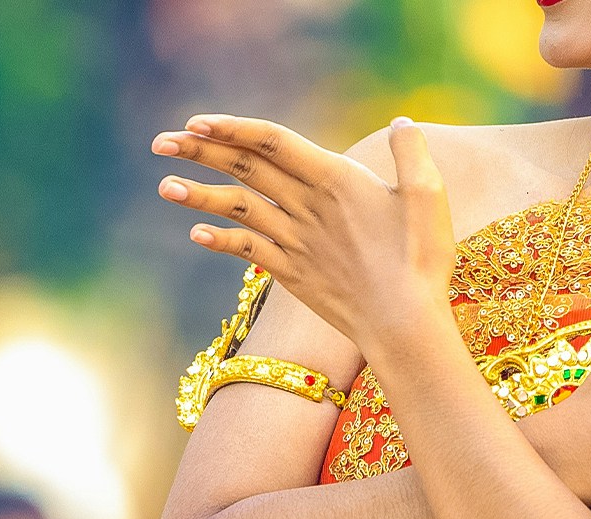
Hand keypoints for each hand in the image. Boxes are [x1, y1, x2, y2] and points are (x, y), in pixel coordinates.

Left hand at [154, 114, 455, 349]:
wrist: (404, 325)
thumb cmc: (423, 261)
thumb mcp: (429, 197)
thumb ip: (412, 155)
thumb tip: (403, 123)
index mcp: (336, 179)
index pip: (273, 141)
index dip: (232, 128)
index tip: (197, 121)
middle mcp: (308, 207)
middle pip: (246, 169)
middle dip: (201, 151)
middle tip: (161, 140)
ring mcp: (296, 242)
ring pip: (238, 209)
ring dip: (199, 195)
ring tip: (163, 185)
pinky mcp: (292, 273)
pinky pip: (249, 252)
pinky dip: (221, 241)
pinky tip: (195, 234)